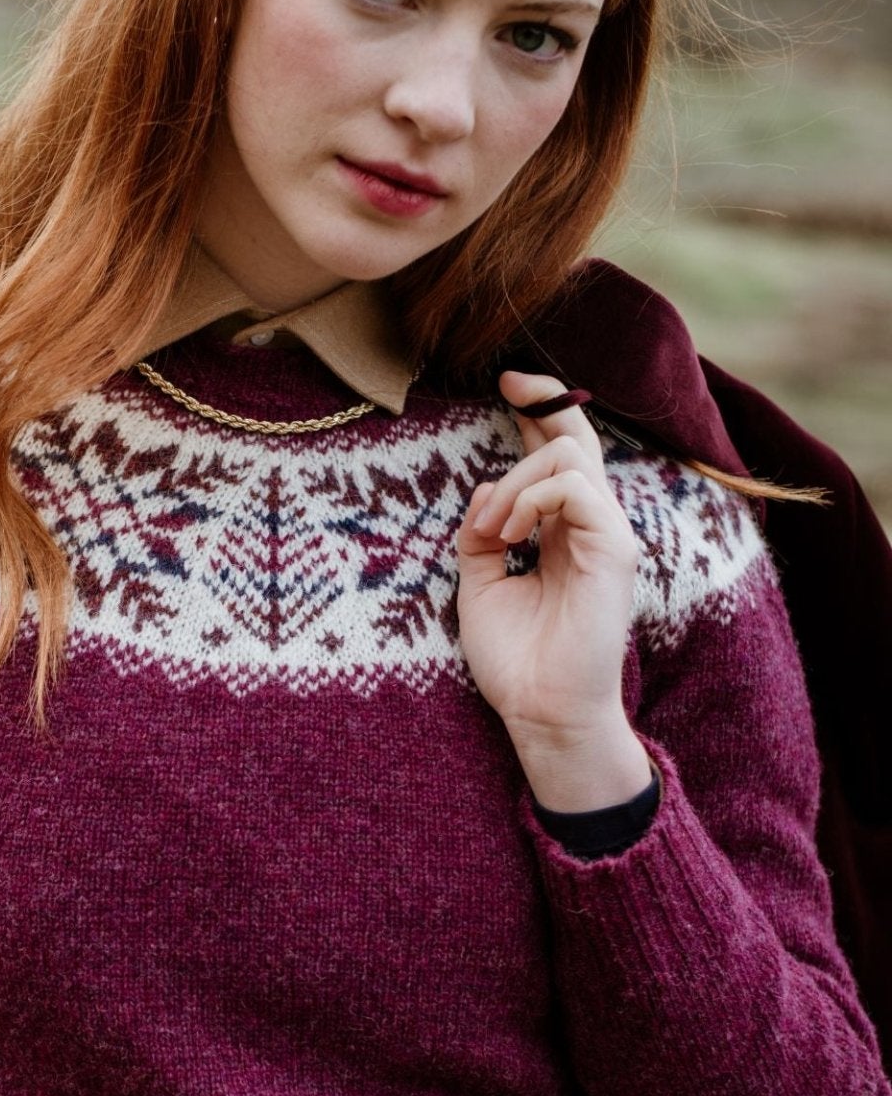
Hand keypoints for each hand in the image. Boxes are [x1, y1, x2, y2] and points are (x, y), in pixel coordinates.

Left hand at [456, 370, 652, 808]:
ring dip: (516, 479)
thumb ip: (481, 535)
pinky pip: (576, 490)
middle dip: (543, 402)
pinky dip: (530, 498)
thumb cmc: (516, 659)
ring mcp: (608, 536)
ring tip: (492, 525)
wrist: (540, 712)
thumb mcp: (480, 583)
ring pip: (571, 458)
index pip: (559, 457)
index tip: (503, 385)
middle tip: (507, 383)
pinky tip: (508, 532)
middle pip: (579, 440)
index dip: (537, 414)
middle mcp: (591, 527)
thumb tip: (480, 492)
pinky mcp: (615, 550)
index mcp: (562, 532)